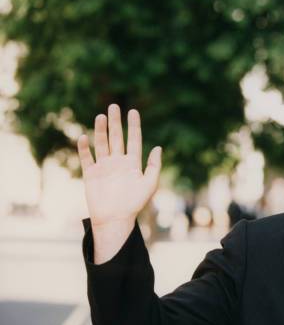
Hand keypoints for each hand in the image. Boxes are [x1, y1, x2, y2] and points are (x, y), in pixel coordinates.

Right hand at [77, 104, 161, 262]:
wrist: (115, 219)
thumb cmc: (134, 204)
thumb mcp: (150, 184)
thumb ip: (154, 166)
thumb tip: (158, 147)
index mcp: (133, 164)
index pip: (134, 140)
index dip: (134, 126)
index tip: (133, 111)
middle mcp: (118, 162)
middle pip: (117, 138)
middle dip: (116, 122)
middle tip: (114, 106)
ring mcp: (104, 167)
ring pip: (102, 144)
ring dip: (101, 130)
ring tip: (101, 116)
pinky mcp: (91, 174)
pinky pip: (87, 158)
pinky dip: (84, 148)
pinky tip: (84, 137)